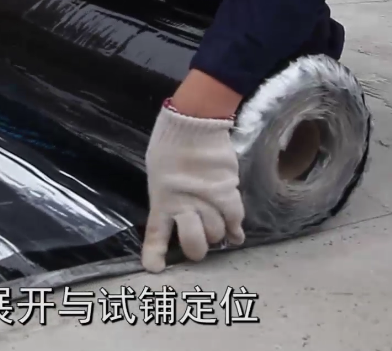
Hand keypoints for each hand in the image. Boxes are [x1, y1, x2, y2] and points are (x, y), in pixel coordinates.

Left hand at [141, 70, 245, 272]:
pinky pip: (235, 218)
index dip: (155, 254)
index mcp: (162, 199)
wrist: (194, 121)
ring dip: (217, 235)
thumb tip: (177, 208)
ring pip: (217, 233)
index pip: (156, 233)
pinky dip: (236, 229)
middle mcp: (185, 204)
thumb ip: (166, 193)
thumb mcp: (157, 171)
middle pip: (195, 243)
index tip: (155, 269)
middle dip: (196, 249)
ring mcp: (208, 199)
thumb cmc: (169, 142)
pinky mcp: (228, 191)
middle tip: (198, 246)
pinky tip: (236, 235)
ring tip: (217, 231)